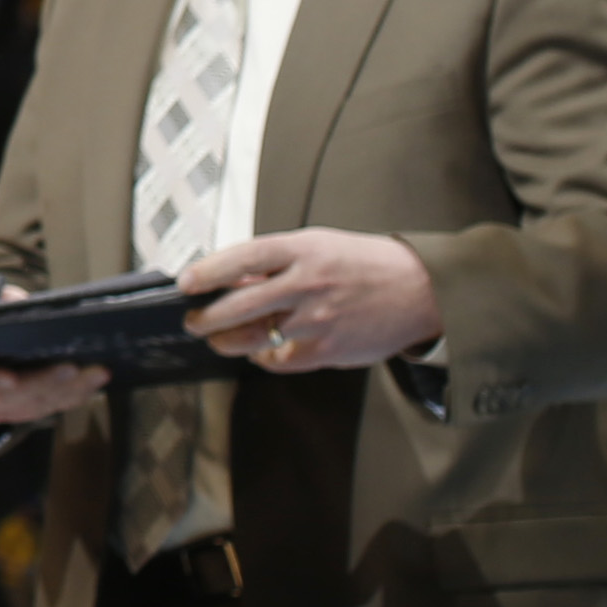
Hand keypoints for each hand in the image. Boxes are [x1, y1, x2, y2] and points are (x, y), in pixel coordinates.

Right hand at [0, 282, 109, 425]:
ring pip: (39, 404)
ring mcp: (4, 408)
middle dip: (46, 382)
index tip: (10, 377)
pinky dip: (76, 394)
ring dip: (71, 389)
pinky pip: (53, 406)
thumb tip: (25, 307)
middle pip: (14, 395)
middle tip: (72, 367)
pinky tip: (95, 380)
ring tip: (96, 372)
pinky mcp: (27, 411)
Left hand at [178, 227, 441, 371]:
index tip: (185, 283)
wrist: (420, 290)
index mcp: (302, 250)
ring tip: (215, 338)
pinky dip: (263, 358)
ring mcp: (317, 319)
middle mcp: (307, 284)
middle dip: (206, 317)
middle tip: (192, 320)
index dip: (208, 271)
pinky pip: (281, 360)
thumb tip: (232, 275)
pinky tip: (257, 353)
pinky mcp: (329, 350)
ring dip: (226, 341)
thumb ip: (276, 262)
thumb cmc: (363, 263)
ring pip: (254, 337)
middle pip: (239, 304)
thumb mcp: (318, 245)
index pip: (242, 258)